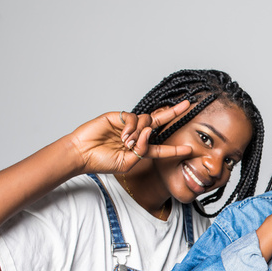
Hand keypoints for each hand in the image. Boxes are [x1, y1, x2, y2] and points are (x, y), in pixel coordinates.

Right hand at [68, 100, 192, 174]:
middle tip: (187, 105)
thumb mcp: (127, 163)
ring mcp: (127, 125)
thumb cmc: (102, 162)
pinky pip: (133, 117)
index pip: (161, 148)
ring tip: (127, 143)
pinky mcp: (118, 117)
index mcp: (140, 150)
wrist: (81, 154)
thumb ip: (142, 151)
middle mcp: (136, 135)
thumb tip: (150, 133)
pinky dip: (132, 127)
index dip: (175, 149)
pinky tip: (124, 136)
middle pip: (159, 122)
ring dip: (141, 133)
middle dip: (174, 113)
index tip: (189, 149)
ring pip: (146, 121)